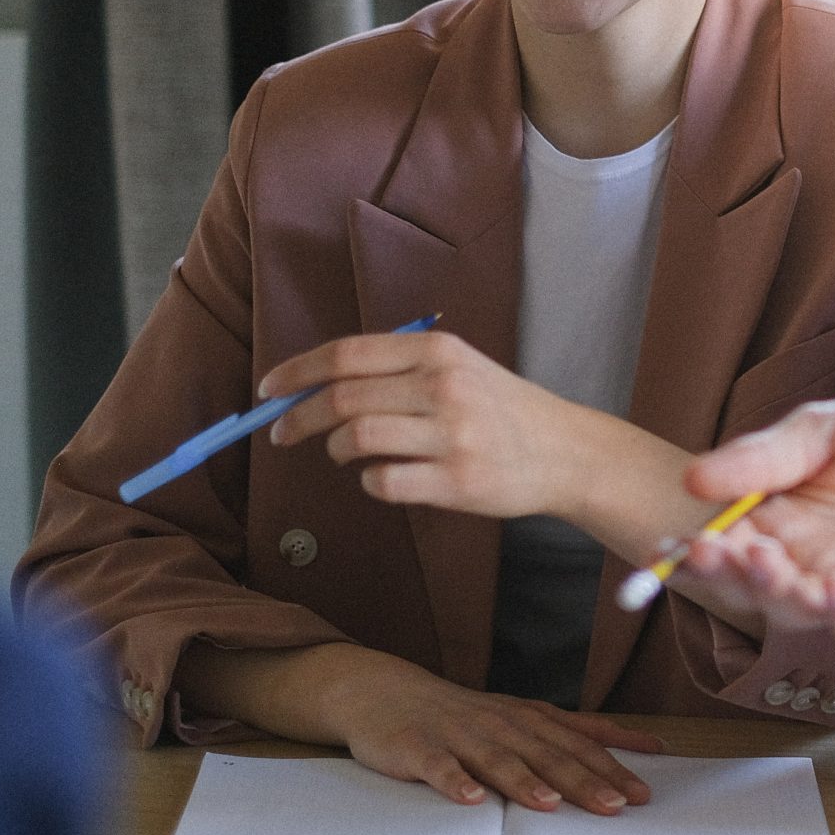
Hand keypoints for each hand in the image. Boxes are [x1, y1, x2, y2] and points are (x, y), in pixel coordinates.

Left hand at [262, 330, 608, 517]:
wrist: (565, 451)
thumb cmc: (500, 409)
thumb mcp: (458, 367)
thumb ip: (397, 371)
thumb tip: (315, 386)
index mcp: (439, 351)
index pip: (347, 355)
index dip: (297, 372)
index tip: (269, 390)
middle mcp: (444, 387)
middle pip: (343, 398)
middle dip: (299, 418)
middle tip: (283, 433)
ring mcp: (452, 435)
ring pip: (357, 439)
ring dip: (336, 451)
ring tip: (346, 454)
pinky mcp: (457, 481)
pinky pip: (383, 483)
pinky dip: (370, 482)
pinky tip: (386, 477)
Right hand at [321, 647, 668, 812]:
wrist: (383, 691)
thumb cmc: (460, 713)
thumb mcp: (519, 715)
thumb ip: (568, 732)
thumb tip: (628, 744)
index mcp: (526, 718)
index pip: (579, 741)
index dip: (613, 764)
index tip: (645, 787)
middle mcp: (500, 724)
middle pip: (548, 753)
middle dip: (584, 780)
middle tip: (616, 804)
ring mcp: (459, 735)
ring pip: (498, 759)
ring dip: (525, 780)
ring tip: (550, 802)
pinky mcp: (419, 748)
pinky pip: (439, 767)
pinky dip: (455, 781)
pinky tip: (469, 798)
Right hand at [672, 395, 834, 647]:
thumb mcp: (821, 432)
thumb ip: (764, 457)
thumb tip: (692, 479)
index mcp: (776, 524)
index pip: (721, 548)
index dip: (689, 553)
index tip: (663, 547)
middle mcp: (803, 565)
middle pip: (748, 587)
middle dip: (722, 574)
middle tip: (707, 551)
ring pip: (797, 613)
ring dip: (775, 593)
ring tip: (764, 561)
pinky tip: (833, 589)